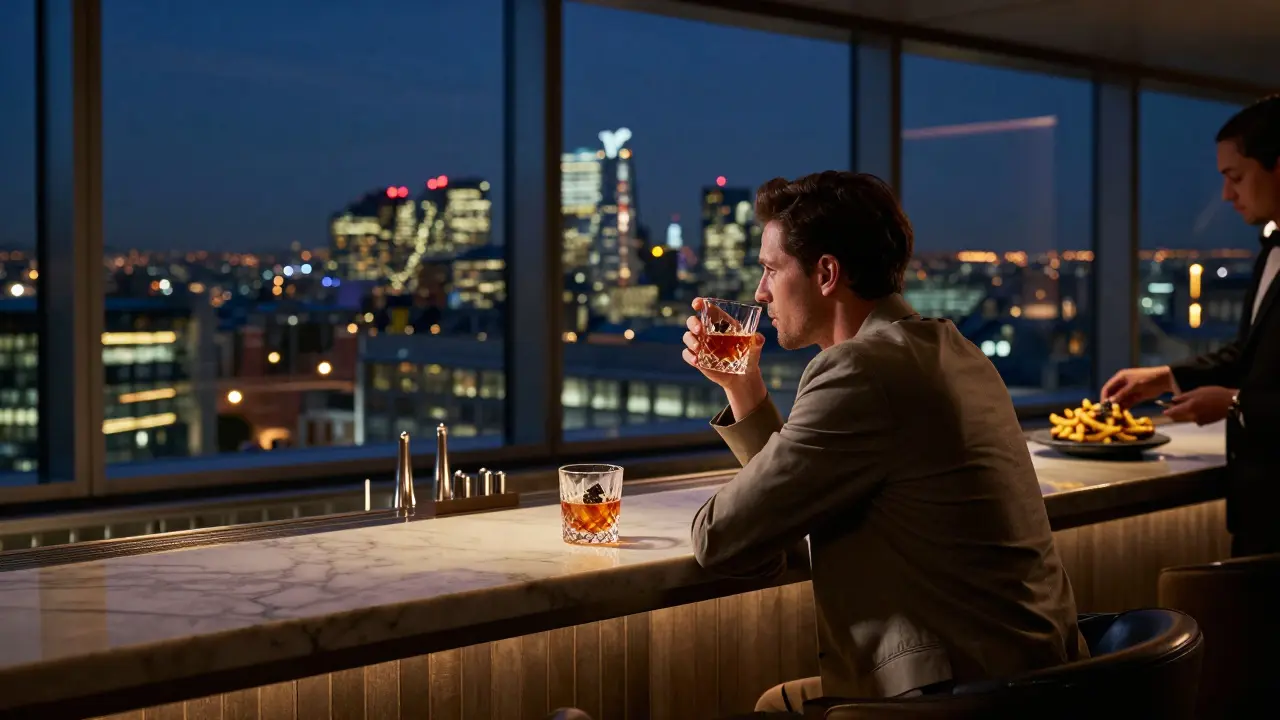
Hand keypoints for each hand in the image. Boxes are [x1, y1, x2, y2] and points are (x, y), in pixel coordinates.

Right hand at [683, 298, 767, 419]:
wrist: (743, 377)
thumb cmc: (749, 357)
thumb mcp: (755, 348)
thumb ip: (757, 341)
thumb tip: (758, 337)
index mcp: (721, 323)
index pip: (708, 309)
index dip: (700, 304)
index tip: (697, 304)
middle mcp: (708, 332)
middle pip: (693, 321)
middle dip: (693, 322)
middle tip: (699, 329)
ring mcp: (701, 345)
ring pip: (688, 336)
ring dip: (690, 340)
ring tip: (698, 348)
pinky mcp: (698, 358)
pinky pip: (687, 354)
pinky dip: (689, 356)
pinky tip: (696, 361)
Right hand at [1101, 366, 1175, 407]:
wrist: (1163, 380)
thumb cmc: (1146, 378)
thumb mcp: (1133, 385)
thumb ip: (1122, 394)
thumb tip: (1110, 401)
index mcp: (1120, 378)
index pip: (1107, 388)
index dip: (1104, 396)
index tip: (1103, 406)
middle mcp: (1123, 384)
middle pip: (1113, 395)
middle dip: (1110, 403)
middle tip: (1108, 413)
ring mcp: (1130, 391)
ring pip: (1120, 400)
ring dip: (1118, 407)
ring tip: (1115, 415)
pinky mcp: (1136, 397)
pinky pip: (1128, 403)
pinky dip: (1125, 408)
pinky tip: (1123, 414)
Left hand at [1164, 386, 1235, 425]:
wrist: (1231, 403)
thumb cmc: (1215, 394)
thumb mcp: (1198, 391)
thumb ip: (1184, 396)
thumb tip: (1173, 399)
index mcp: (1189, 407)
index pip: (1174, 412)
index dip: (1168, 411)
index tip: (1163, 411)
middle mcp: (1193, 416)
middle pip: (1180, 416)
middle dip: (1178, 411)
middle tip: (1179, 406)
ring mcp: (1199, 420)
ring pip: (1189, 417)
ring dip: (1189, 412)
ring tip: (1197, 404)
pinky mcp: (1206, 423)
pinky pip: (1197, 419)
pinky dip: (1197, 414)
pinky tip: (1204, 408)